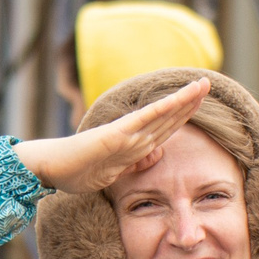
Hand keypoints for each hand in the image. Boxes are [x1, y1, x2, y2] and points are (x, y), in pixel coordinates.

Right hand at [12, 76, 211, 194]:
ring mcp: (128, 133)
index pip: (165, 127)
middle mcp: (134, 136)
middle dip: (191, 102)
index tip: (200, 102)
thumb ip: (135, 165)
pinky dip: (166, 107)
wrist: (51, 168)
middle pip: (170, 117)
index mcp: (134, 144)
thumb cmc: (75, 172)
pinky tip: (181, 96)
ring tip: (203, 84)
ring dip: (185, 100)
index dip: (184, 114)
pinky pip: (147, 118)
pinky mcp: (118, 133)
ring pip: (164, 115)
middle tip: (208, 83)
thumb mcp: (113, 174)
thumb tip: (157, 154)